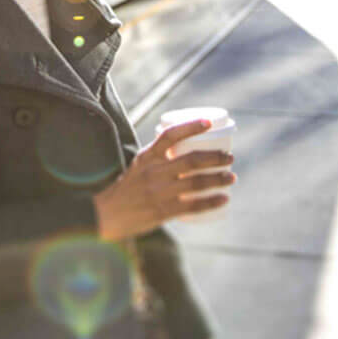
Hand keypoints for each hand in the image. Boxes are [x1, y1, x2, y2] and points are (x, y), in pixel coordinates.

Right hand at [92, 118, 234, 241]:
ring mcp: (159, 192)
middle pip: (192, 161)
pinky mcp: (163, 211)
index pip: (171, 135)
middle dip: (215, 158)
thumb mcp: (139, 166)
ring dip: (218, 179)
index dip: (191, 127)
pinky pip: (193, 206)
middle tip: (229, 158)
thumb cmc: (126, 189)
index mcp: (147, 156)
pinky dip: (211, 202)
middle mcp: (154, 172)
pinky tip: (224, 198)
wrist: (106, 215)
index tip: (209, 123)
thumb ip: (158, 158)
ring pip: (197, 183)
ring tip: (231, 177)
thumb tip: (184, 149)